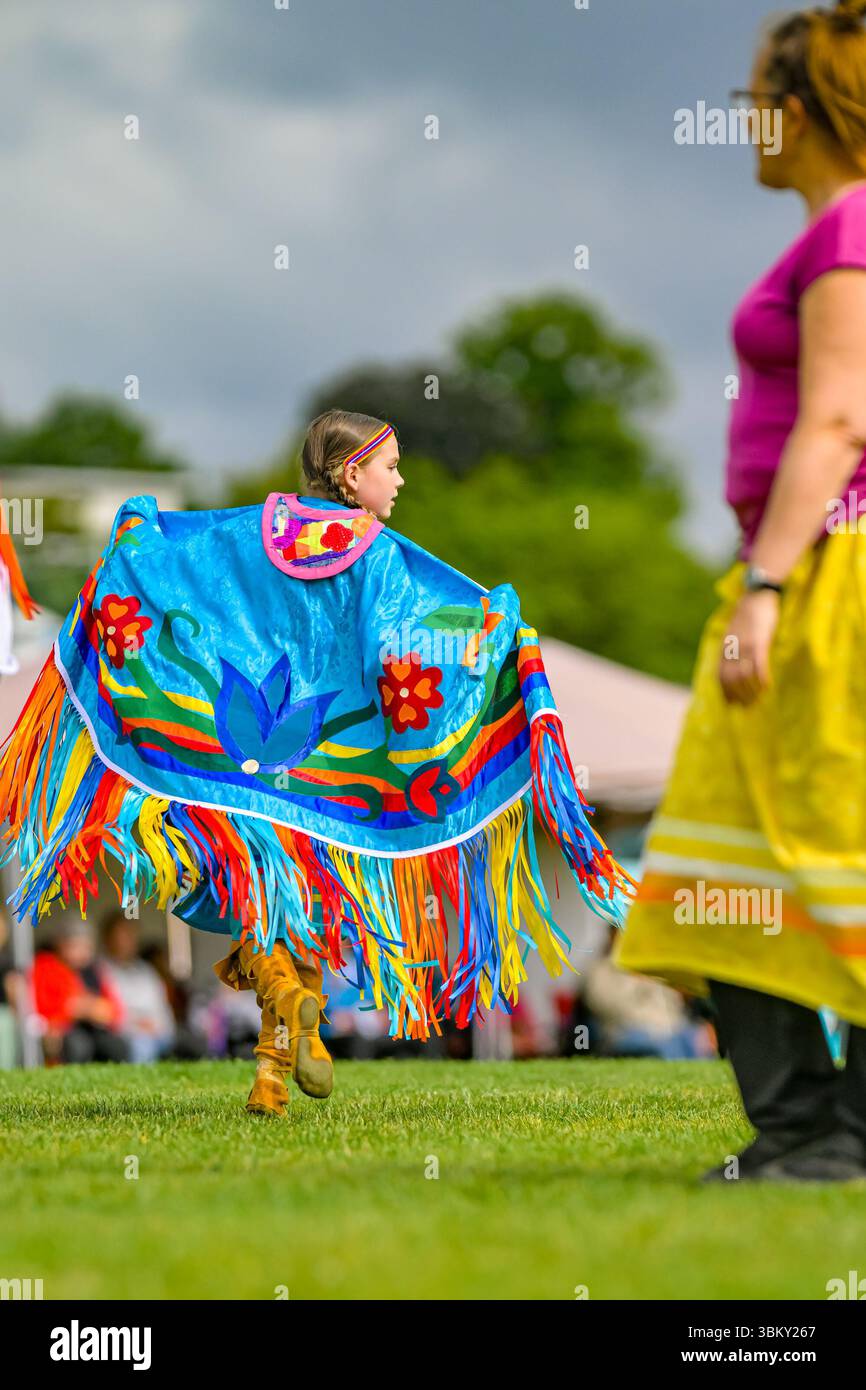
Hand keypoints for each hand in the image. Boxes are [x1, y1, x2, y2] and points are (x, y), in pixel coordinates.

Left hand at [718, 590, 780, 705]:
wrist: (756, 595)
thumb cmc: (748, 615)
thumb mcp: (735, 634)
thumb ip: (734, 650)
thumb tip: (736, 667)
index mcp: (724, 648)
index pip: (720, 676)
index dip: (726, 692)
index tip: (732, 705)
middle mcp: (731, 649)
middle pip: (731, 679)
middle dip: (739, 696)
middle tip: (748, 708)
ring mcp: (744, 645)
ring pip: (744, 675)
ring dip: (751, 691)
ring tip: (758, 701)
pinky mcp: (759, 641)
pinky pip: (758, 664)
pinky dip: (761, 678)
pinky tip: (767, 686)